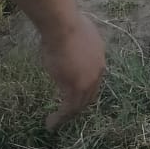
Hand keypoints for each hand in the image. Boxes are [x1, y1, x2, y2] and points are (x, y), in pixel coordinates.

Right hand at [40, 11, 105, 128]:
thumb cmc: (63, 24)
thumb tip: (64, 39)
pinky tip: (51, 123)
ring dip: (68, 114)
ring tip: (56, 122)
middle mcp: (98, 70)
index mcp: (98, 55)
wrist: (62, 26)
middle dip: (79, 104)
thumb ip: (73, 41)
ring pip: (79, 104)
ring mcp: (88, 81)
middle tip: (67, 112)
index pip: (93, 76)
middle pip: (90, 93)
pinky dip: (60, 118)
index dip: (84, 86)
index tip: (72, 92)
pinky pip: (68, 109)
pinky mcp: (75, 89)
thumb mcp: (73, 32)